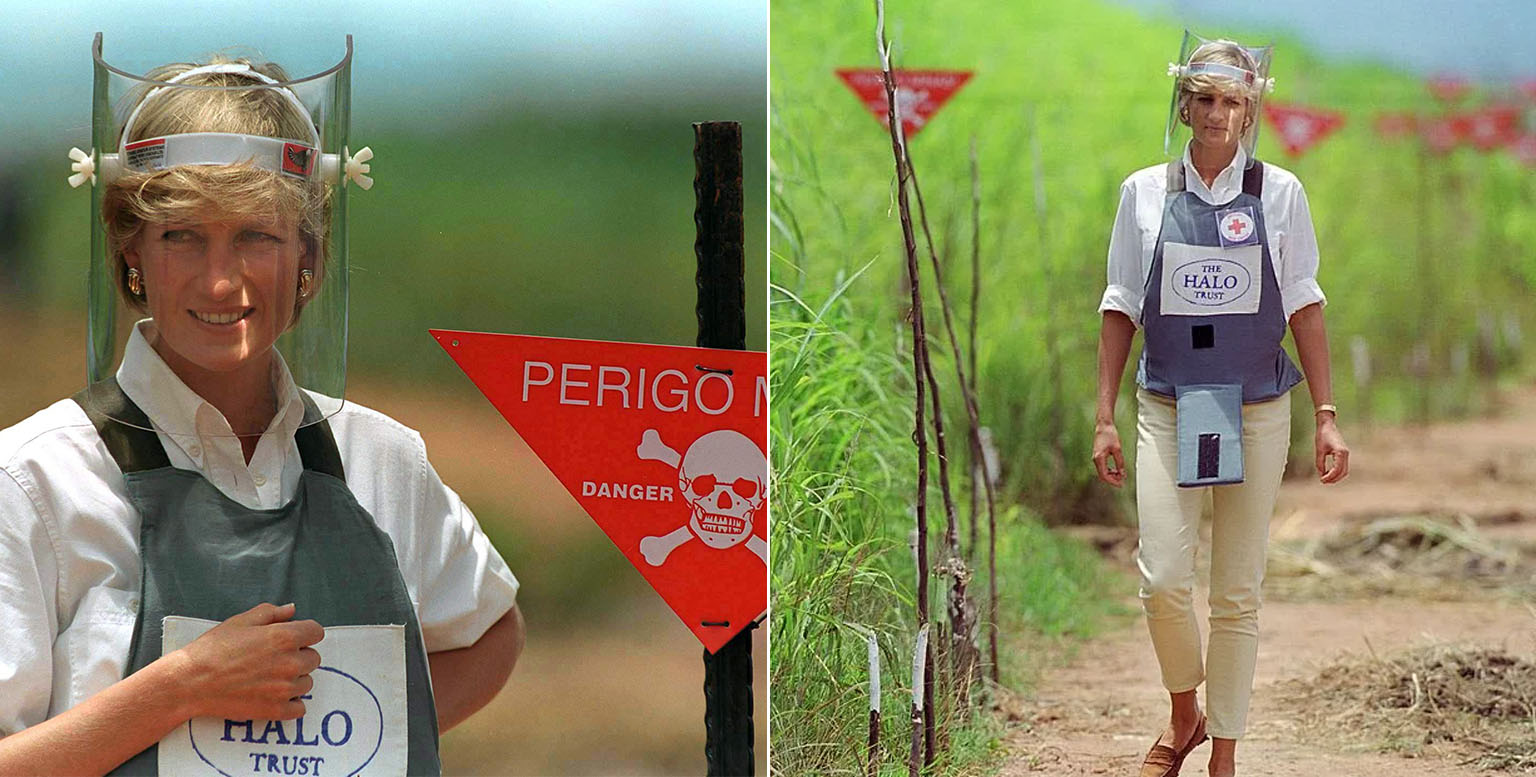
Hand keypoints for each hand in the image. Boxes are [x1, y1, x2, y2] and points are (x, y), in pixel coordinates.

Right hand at [170, 602, 324, 721]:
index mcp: (285, 637)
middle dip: (299, 656)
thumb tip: (292, 610)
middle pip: (313, 658)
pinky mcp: (276, 710)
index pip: (317, 632)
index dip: (305, 633)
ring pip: (307, 683)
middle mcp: (290, 663)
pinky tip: (272, 695)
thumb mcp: (241, 621)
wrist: (190, 682)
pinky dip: (290, 703)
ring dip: (295, 680)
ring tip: (269, 677)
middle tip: (273, 659)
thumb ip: (271, 613)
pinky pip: (299, 708)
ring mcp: (285, 689)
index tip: (291, 638)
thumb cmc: (213, 649)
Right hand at [1093, 420, 1125, 487]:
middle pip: (1102, 476)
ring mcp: (1096, 458)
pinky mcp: (1098, 456)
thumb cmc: (1110, 435)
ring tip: (1121, 475)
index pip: (1104, 476)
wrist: (1103, 426)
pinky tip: (1116, 470)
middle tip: (1122, 481)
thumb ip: (1120, 463)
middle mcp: (1095, 459)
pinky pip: (1102, 467)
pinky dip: (1109, 471)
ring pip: (1102, 472)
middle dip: (1112, 480)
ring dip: (1111, 475)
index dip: (1113, 482)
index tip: (1121, 484)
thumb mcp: (1117, 450)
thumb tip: (1123, 474)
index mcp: (1099, 458)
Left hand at [1314, 415, 1348, 483]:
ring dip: (1336, 476)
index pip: (1337, 470)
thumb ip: (1320, 463)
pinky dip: (1337, 472)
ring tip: (1325, 479)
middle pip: (1343, 472)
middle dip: (1334, 479)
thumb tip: (1321, 475)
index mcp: (1341, 453)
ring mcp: (1346, 454)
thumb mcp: (1319, 450)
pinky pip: (1343, 466)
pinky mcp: (1344, 454)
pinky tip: (1328, 473)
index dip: (1330, 477)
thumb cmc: (1322, 435)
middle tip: (1323, 482)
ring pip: (1345, 470)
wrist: (1327, 425)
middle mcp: (1346, 454)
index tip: (1322, 480)